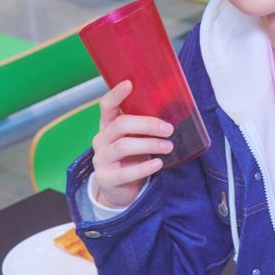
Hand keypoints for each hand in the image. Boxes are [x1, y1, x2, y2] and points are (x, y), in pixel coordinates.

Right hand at [91, 79, 173, 208]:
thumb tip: (172, 114)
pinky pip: (125, 173)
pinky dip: (144, 168)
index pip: (107, 106)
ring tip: (168, 147)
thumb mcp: (135, 140)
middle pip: (120, 125)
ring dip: (149, 145)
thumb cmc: (131, 159)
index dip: (116, 94)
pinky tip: (158, 164)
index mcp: (107, 127)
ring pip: (123, 146)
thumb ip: (144, 128)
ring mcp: (101, 159)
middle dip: (147, 124)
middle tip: (169, 129)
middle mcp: (101, 140)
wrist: (118, 190)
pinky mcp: (106, 179)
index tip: (129, 83)